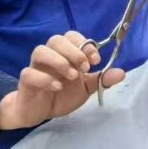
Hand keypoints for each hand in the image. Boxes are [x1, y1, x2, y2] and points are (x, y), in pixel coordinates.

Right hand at [0, 32, 126, 129]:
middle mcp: (49, 56)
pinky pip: (29, 73)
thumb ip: (101, 79)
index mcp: (64, 54)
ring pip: (40, 51)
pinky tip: (58, 87)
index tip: (95, 60)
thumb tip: (121, 72)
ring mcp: (35, 67)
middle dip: (73, 51)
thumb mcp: (86, 88)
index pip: (71, 36)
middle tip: (84, 67)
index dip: (84, 44)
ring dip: (59, 61)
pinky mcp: (26, 82)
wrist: (40, 112)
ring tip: (72, 76)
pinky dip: (45, 78)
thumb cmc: (62, 95)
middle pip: (56, 39)